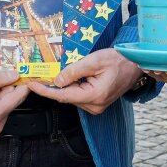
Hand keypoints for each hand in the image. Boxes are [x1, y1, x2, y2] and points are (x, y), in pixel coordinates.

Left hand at [27, 49, 143, 114]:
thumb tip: (57, 81)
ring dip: (66, 84)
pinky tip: (76, 75)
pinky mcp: (97, 103)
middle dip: (56, 84)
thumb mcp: (94, 60)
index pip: (63, 95)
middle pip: (67, 96)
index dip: (45, 90)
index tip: (31, 85)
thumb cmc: (117, 60)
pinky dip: (74, 86)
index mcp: (94, 96)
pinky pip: (79, 95)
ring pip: (72, 95)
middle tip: (44, 72)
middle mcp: (95, 106)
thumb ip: (74, 71)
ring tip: (71, 69)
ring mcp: (97, 107)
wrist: (136, 64)